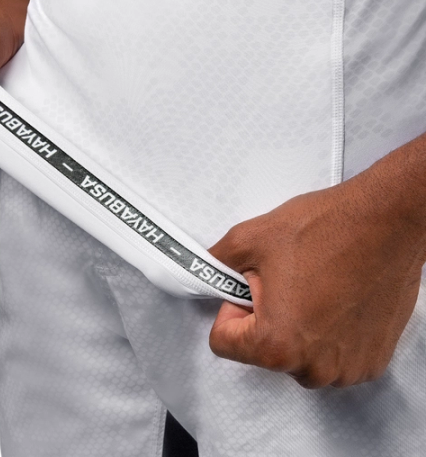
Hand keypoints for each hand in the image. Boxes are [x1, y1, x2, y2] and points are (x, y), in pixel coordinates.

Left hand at [207, 173, 424, 388]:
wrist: (386, 219)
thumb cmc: (328, 228)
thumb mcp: (250, 239)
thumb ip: (213, 263)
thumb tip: (202, 271)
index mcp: (277, 344)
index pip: (223, 343)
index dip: (230, 308)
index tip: (249, 288)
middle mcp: (313, 368)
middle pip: (261, 350)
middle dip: (264, 316)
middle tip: (286, 281)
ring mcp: (346, 368)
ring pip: (295, 353)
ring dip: (296, 325)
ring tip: (313, 287)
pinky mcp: (371, 360)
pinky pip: (328, 354)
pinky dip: (326, 332)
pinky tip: (336, 298)